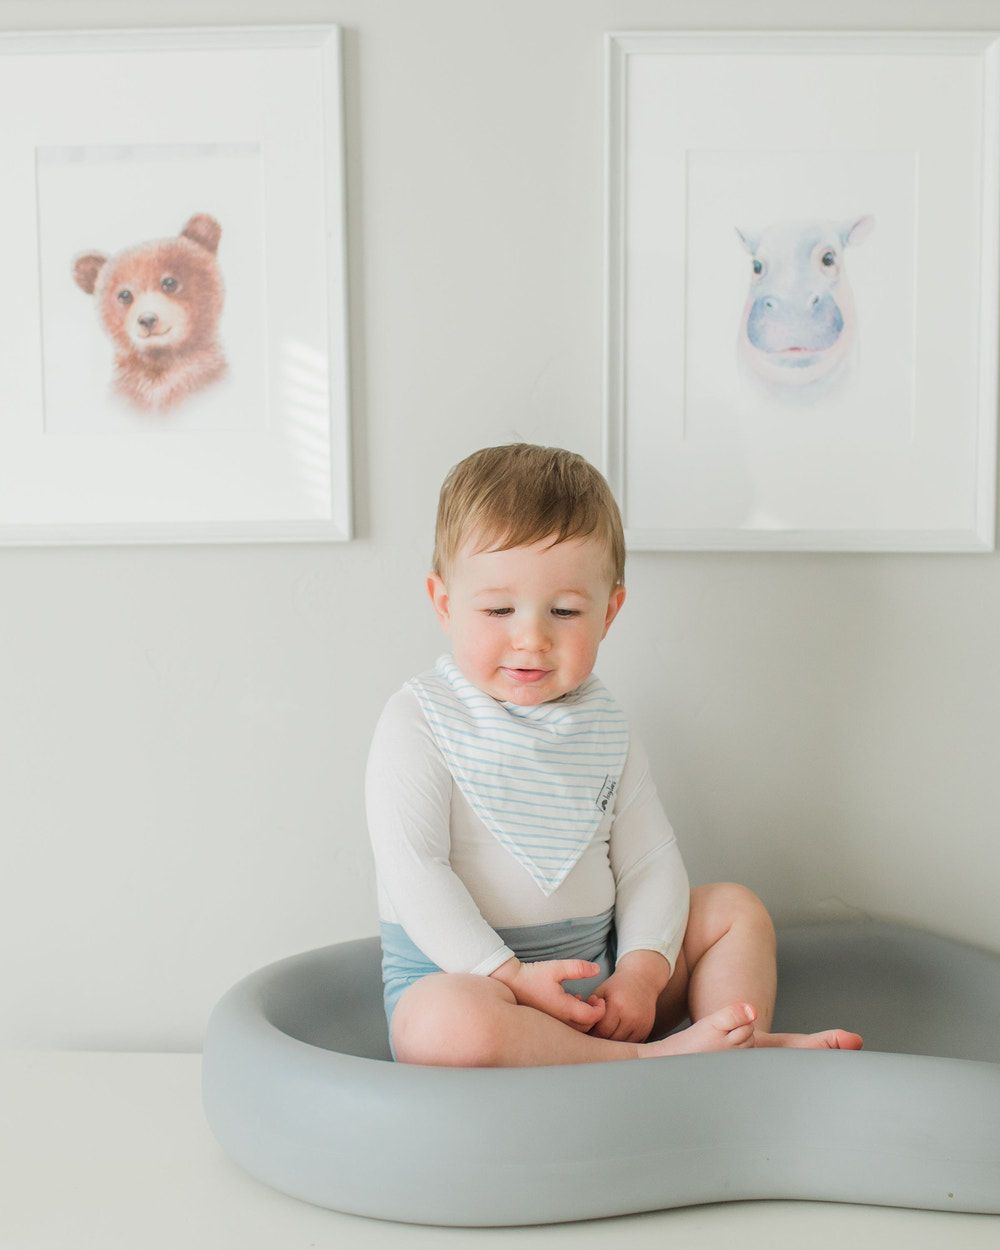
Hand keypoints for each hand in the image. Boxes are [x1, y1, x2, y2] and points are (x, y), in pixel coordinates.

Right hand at [490, 957, 606, 1031]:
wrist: (507, 983)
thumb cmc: (530, 976)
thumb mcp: (556, 967)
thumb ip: (578, 968)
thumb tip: (597, 969)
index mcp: (563, 1008)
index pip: (592, 1017)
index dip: (601, 1009)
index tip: (598, 997)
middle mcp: (559, 1021)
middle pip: (587, 1027)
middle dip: (594, 1014)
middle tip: (594, 999)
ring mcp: (551, 1025)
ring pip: (576, 1030)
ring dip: (584, 1017)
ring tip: (580, 999)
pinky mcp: (545, 1024)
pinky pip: (566, 1029)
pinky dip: (573, 1019)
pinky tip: (568, 1002)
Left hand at [588, 950, 670, 1041]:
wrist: (642, 979)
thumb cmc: (619, 985)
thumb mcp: (601, 991)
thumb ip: (592, 1008)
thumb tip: (582, 1025)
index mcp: (617, 1005)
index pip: (601, 1031)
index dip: (592, 1034)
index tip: (587, 1033)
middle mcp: (631, 1017)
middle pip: (612, 1040)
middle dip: (601, 1040)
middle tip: (593, 1037)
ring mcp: (640, 1025)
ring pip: (622, 1045)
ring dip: (612, 1043)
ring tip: (605, 1036)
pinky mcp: (646, 1030)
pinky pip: (632, 1044)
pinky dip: (624, 1043)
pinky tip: (617, 1035)